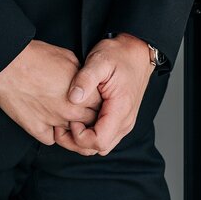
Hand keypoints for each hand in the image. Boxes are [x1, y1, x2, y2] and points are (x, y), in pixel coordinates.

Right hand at [0, 39, 101, 145]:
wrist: (9, 63)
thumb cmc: (37, 56)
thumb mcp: (69, 58)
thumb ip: (82, 76)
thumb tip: (85, 83)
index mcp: (83, 94)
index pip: (101, 107)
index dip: (97, 103)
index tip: (91, 99)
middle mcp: (71, 111)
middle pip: (89, 123)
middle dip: (87, 116)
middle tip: (79, 108)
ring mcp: (53, 122)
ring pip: (71, 135)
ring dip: (69, 125)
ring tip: (61, 113)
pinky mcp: (36, 128)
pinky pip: (50, 139)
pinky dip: (50, 132)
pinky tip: (47, 120)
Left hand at [53, 33, 152, 155]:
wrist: (136, 51)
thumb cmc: (119, 55)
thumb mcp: (100, 61)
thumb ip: (86, 79)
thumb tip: (73, 98)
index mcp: (120, 110)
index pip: (98, 141)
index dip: (80, 136)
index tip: (71, 119)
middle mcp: (125, 121)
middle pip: (98, 148)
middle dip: (77, 142)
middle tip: (63, 124)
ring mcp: (123, 122)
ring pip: (101, 145)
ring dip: (82, 139)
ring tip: (69, 121)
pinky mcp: (119, 119)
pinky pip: (104, 136)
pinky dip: (89, 133)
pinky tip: (79, 118)